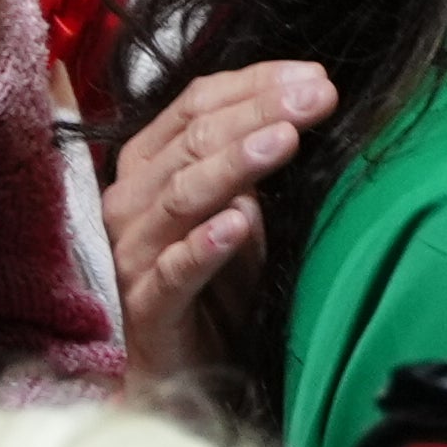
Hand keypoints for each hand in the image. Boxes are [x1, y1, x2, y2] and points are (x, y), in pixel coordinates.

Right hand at [103, 60, 333, 378]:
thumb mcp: (246, 207)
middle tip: (316, 98)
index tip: (314, 77)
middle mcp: (130, 201)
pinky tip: (239, 224)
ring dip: (234, 164)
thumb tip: (308, 95)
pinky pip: (172, 269)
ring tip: (285, 141)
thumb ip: (257, 157)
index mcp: (149, 164)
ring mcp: (133, 254)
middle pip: (192, 141)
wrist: (194, 369)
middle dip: (258, 113)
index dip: (255, 84)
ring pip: (180, 195)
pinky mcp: (147, 308)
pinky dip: (204, 244)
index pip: (196, 104)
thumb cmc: (222, 283)